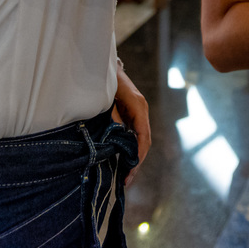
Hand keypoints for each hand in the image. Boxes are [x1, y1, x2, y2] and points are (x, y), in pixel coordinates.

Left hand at [112, 65, 150, 185]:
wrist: (104, 67)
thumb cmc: (106, 81)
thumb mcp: (108, 99)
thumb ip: (114, 117)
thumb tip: (117, 138)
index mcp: (139, 107)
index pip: (143, 136)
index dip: (138, 155)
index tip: (131, 170)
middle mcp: (141, 111)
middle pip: (144, 141)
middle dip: (136, 162)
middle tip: (126, 181)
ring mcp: (138, 113)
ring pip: (140, 140)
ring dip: (133, 158)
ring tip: (124, 177)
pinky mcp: (132, 115)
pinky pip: (134, 135)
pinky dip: (129, 150)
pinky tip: (122, 161)